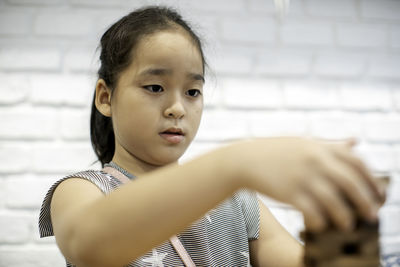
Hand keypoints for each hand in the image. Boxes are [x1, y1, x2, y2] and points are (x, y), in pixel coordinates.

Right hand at [227, 137, 382, 231]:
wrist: (245, 159)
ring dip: (345, 217)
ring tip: (348, 226)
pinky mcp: (289, 193)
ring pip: (334, 201)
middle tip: (371, 215)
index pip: (357, 163)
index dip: (372, 181)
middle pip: (350, 183)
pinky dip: (320, 222)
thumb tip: (356, 141)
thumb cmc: (276, 151)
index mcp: (320, 147)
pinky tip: (321, 226)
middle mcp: (314, 160)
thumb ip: (331, 144)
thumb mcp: (304, 142)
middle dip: (365, 201)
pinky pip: (312, 212)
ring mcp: (301, 176)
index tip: (379, 195)